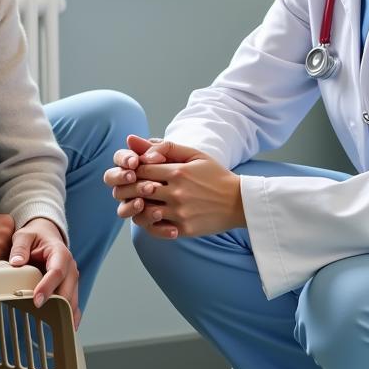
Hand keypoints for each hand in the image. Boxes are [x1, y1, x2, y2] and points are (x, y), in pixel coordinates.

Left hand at [7, 218, 80, 328]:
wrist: (47, 235)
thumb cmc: (36, 236)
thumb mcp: (24, 235)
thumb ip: (20, 247)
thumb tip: (16, 262)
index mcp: (60, 253)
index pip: (56, 272)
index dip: (48, 287)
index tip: (37, 300)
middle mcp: (70, 267)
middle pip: (68, 289)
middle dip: (57, 304)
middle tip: (43, 316)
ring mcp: (72, 278)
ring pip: (73, 298)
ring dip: (66, 312)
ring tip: (59, 327)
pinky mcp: (70, 287)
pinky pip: (74, 303)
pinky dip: (72, 315)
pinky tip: (69, 327)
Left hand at [109, 135, 244, 238]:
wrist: (239, 202)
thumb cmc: (215, 176)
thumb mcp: (195, 155)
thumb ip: (166, 147)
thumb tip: (134, 140)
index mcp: (178, 171)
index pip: (140, 169)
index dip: (132, 170)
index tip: (133, 172)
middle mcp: (177, 192)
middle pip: (138, 190)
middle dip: (129, 188)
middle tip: (130, 188)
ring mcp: (180, 212)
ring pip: (143, 211)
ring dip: (137, 207)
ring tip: (140, 203)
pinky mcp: (184, 229)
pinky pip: (155, 229)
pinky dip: (148, 224)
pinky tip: (152, 216)